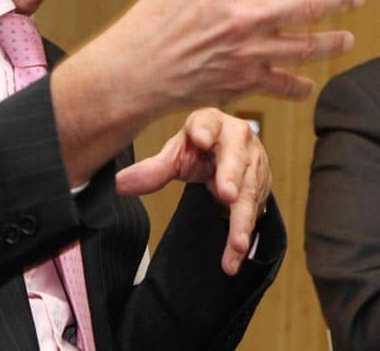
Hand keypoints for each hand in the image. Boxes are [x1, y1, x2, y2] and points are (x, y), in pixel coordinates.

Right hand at [70, 0, 364, 115]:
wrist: (134, 70)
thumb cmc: (155, 18)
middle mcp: (247, 16)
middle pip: (310, 5)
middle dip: (341, 0)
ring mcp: (248, 52)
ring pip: (307, 47)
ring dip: (333, 43)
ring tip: (348, 39)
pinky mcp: (243, 83)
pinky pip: (284, 86)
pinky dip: (300, 86)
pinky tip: (309, 83)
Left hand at [115, 108, 270, 275]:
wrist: (232, 154)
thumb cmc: (200, 149)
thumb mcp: (176, 154)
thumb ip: (153, 169)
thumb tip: (118, 184)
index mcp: (212, 123)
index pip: (208, 121)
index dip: (204, 129)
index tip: (200, 138)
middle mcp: (238, 140)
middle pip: (235, 159)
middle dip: (232, 177)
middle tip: (228, 196)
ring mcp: (255, 164)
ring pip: (248, 192)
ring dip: (242, 220)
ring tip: (236, 244)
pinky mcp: (261, 187)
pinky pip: (253, 213)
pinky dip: (244, 236)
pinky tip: (234, 257)